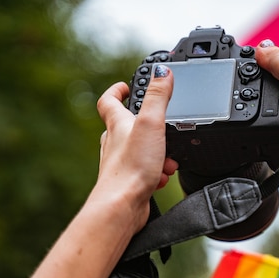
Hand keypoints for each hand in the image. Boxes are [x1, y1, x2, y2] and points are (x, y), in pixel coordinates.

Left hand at [95, 65, 177, 231]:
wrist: (122, 206)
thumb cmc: (130, 168)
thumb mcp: (150, 124)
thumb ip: (158, 96)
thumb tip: (162, 71)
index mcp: (117, 125)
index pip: (109, 101)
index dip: (117, 90)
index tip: (126, 85)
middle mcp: (115, 142)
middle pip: (127, 126)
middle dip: (149, 124)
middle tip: (163, 125)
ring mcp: (121, 163)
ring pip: (142, 150)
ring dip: (159, 152)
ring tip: (168, 159)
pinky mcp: (129, 181)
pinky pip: (146, 171)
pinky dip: (157, 171)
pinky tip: (162, 177)